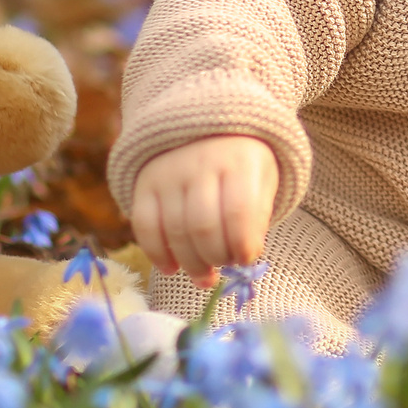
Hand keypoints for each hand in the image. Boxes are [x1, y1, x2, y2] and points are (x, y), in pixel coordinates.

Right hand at [127, 134, 276, 284]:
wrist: (205, 132)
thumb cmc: (241, 167)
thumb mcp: (262, 182)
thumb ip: (257, 219)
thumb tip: (244, 259)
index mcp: (239, 161)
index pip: (238, 212)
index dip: (242, 245)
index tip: (246, 260)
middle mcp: (201, 163)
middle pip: (203, 226)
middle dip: (216, 257)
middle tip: (224, 266)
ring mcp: (169, 173)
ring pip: (175, 231)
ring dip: (191, 263)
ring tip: (204, 275)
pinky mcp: (145, 184)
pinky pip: (145, 227)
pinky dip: (157, 254)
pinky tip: (172, 268)